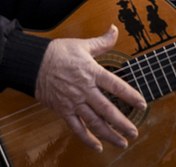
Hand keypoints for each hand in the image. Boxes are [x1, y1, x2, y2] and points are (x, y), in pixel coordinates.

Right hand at [36, 28, 146, 151]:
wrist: (33, 62)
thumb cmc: (57, 52)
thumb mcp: (81, 44)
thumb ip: (102, 42)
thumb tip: (114, 29)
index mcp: (91, 72)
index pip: (115, 85)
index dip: (130, 95)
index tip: (142, 104)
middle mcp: (84, 89)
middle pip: (107, 109)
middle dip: (122, 122)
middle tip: (134, 131)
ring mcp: (73, 101)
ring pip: (94, 121)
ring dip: (109, 134)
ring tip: (122, 143)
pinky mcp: (63, 110)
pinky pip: (76, 127)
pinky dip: (87, 139)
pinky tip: (98, 146)